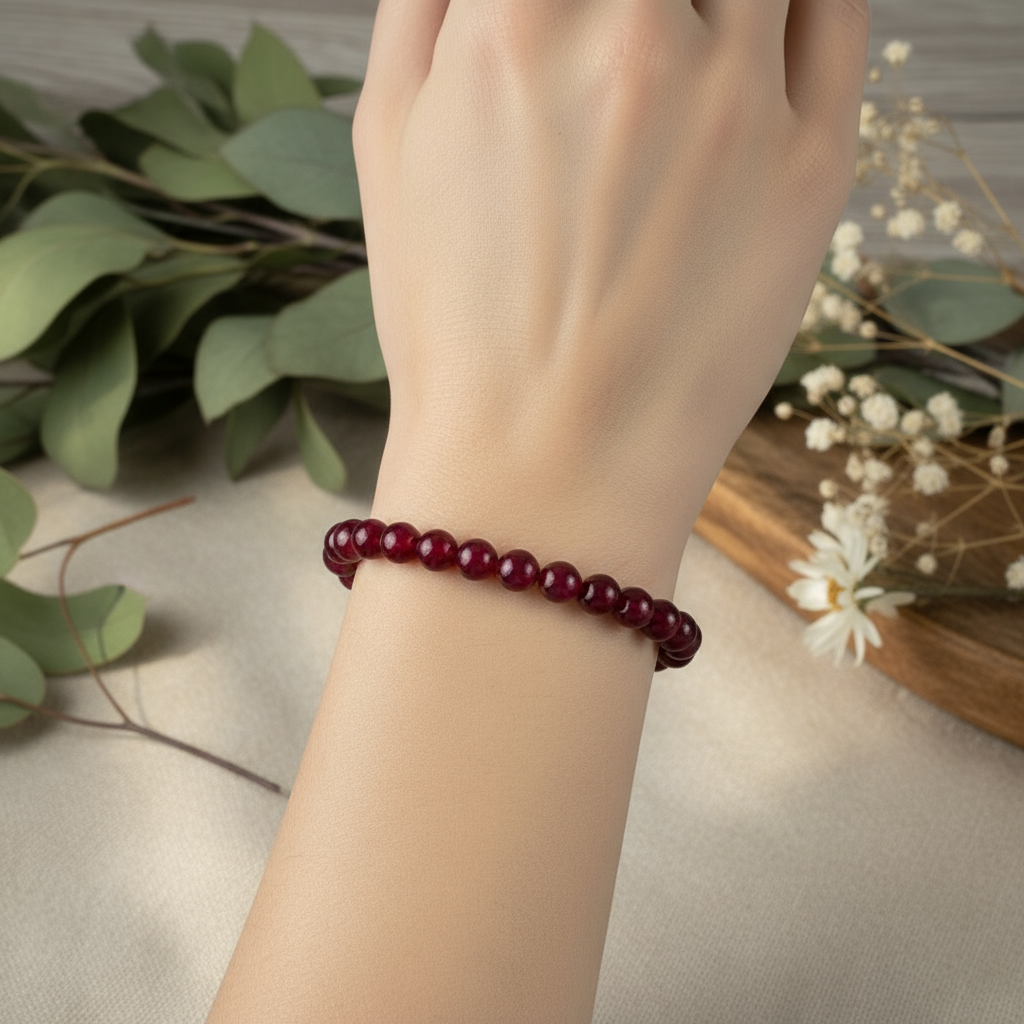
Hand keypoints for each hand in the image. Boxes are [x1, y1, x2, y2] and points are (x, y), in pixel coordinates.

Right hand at [352, 0, 868, 587]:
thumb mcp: (387, 148)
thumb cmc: (454, 325)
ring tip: (679, 50)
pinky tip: (755, 33)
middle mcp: (635, 30)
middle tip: (627, 38)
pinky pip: (836, 12)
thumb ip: (423, 2)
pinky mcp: (815, 166)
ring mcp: (737, 97)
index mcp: (514, 17)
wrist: (543, 468)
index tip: (566, 14)